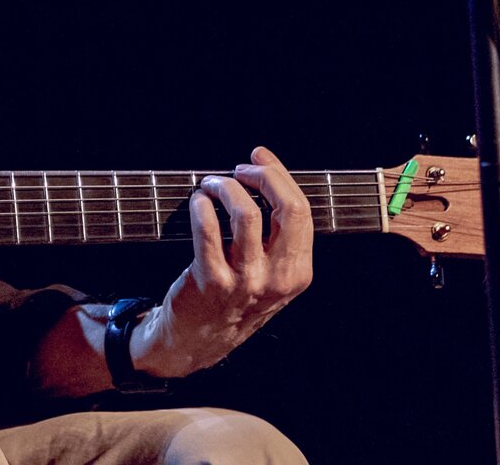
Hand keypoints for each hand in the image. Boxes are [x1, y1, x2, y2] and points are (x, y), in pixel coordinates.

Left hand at [130, 146, 312, 376]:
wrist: (199, 339)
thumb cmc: (234, 297)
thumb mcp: (272, 274)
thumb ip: (278, 235)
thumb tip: (267, 175)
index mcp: (298, 272)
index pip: (301, 211)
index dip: (279, 176)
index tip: (259, 159)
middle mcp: (277, 278)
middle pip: (287, 209)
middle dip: (264, 176)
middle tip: (241, 169)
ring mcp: (245, 281)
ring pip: (247, 214)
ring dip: (226, 187)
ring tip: (212, 183)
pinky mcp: (211, 281)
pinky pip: (208, 231)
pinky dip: (202, 206)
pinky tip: (198, 201)